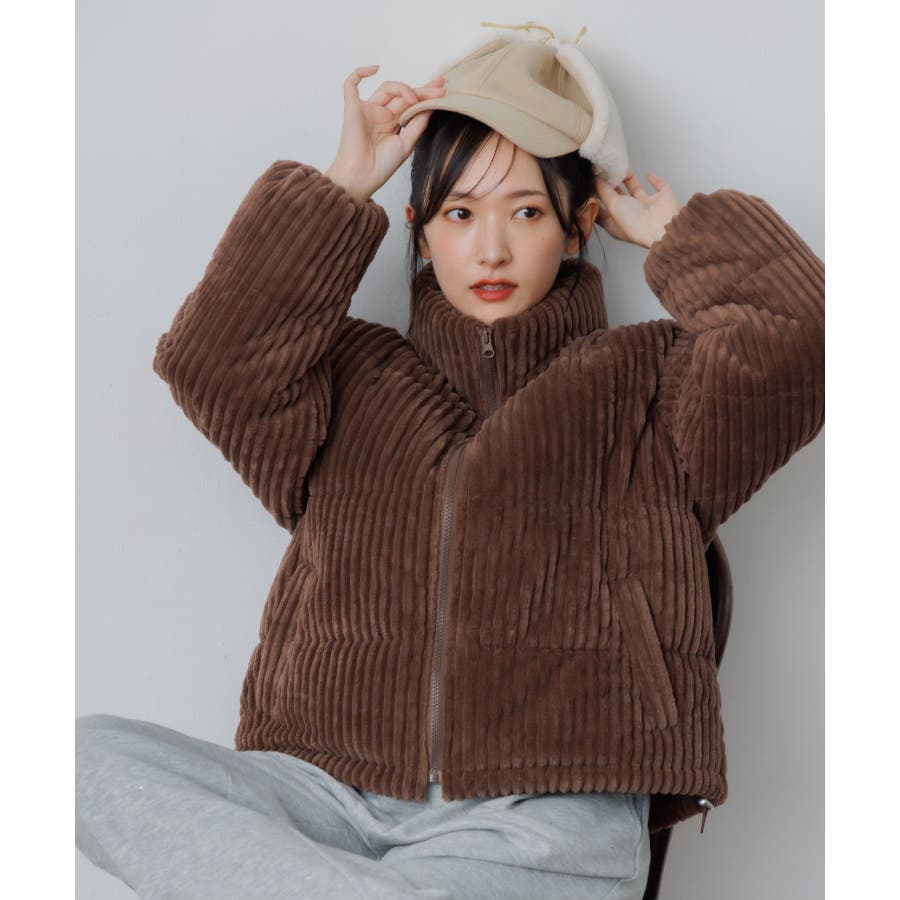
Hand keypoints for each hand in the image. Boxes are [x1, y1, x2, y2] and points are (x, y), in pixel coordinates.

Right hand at [325, 65, 445, 201]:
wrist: (363, 176)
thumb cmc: (382, 166)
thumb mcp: (407, 143)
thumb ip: (419, 123)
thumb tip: (432, 104)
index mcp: (393, 124)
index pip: (411, 104)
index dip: (426, 95)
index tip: (442, 90)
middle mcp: (380, 115)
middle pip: (402, 94)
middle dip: (421, 90)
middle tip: (440, 88)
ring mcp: (367, 110)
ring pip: (386, 88)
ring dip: (402, 88)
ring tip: (414, 98)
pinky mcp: (353, 108)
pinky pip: (350, 85)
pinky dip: (360, 73)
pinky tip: (375, 68)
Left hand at [594, 170, 680, 248]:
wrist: (661, 225)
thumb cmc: (636, 224)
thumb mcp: (613, 205)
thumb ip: (603, 191)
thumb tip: (595, 180)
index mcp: (617, 224)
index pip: (603, 211)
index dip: (596, 200)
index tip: (589, 187)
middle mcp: (632, 216)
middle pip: (619, 199)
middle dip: (612, 187)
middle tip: (603, 174)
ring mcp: (648, 208)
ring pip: (636, 191)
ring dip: (629, 180)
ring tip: (619, 169)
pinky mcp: (662, 199)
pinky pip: (659, 187)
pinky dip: (654, 180)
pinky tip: (648, 174)